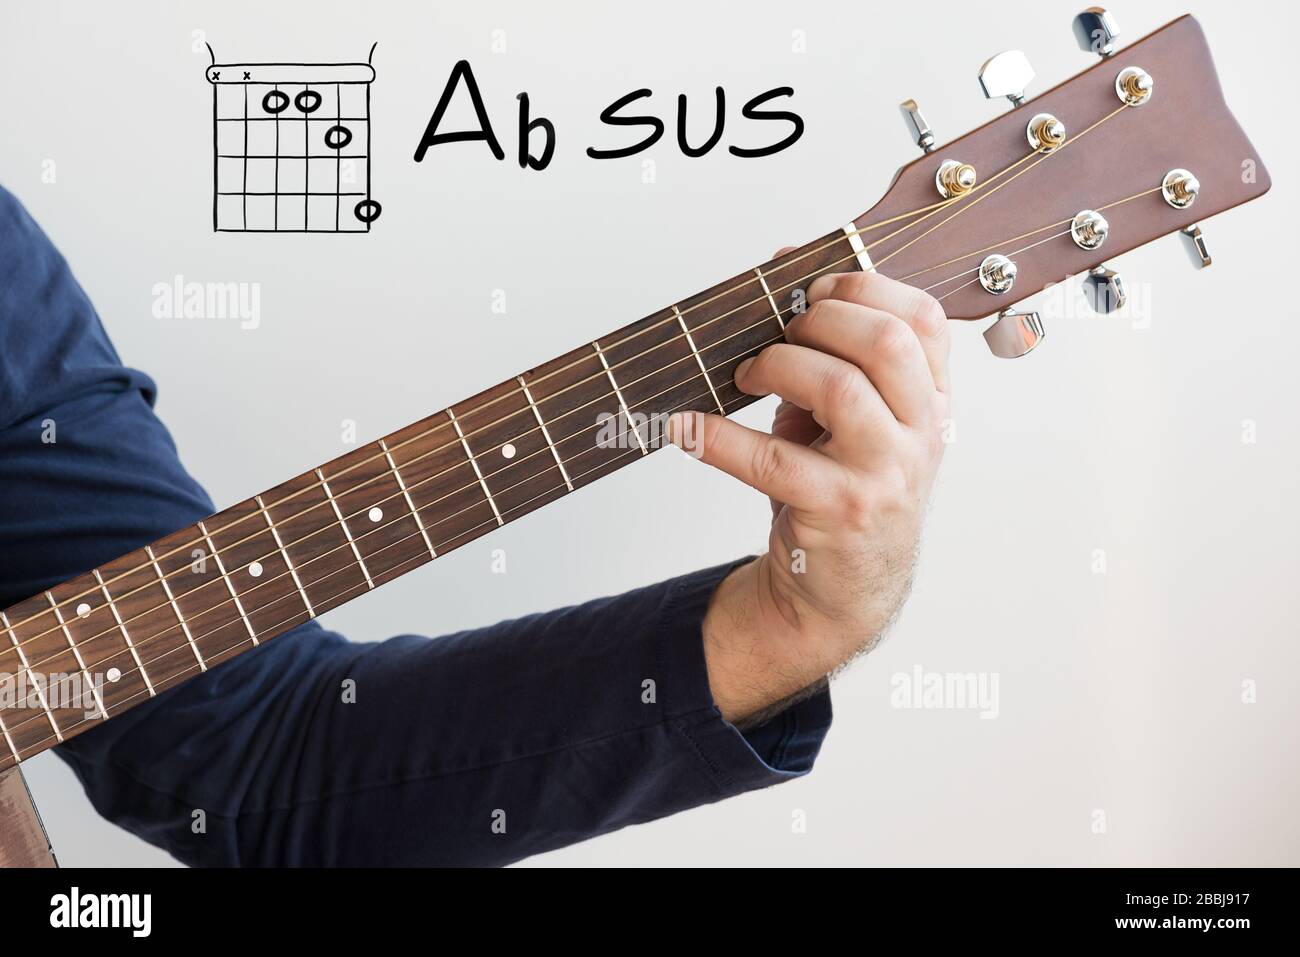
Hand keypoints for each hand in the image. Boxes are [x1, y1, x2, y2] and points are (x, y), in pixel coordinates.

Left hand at [672, 263, 949, 724]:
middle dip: (818, 318)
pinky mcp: (841, 511)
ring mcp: (887, 475)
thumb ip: (830, 354)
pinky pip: (775, 460)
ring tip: (742, 375)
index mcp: (931, 401)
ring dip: (776, 366)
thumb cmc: (839, 491)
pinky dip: (720, 438)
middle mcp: (922, 434)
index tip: (814, 286)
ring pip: (840, 389)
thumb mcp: (849, 421)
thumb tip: (782, 266)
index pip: (925, 320)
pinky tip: (689, 429)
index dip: (866, 287)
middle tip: (774, 333)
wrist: (843, 591)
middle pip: (886, 342)